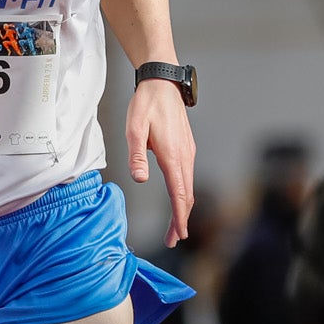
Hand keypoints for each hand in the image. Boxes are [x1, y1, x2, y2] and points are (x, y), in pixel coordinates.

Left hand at [125, 80, 195, 245]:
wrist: (163, 83)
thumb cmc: (146, 105)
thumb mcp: (134, 128)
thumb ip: (136, 155)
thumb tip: (140, 179)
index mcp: (172, 155)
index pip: (179, 193)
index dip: (179, 217)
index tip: (178, 235)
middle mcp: (185, 156)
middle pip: (187, 196)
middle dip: (181, 220)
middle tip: (173, 240)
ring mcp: (188, 152)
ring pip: (189, 187)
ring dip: (182, 208)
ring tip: (175, 227)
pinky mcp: (187, 148)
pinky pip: (188, 177)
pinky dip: (184, 194)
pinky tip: (178, 200)